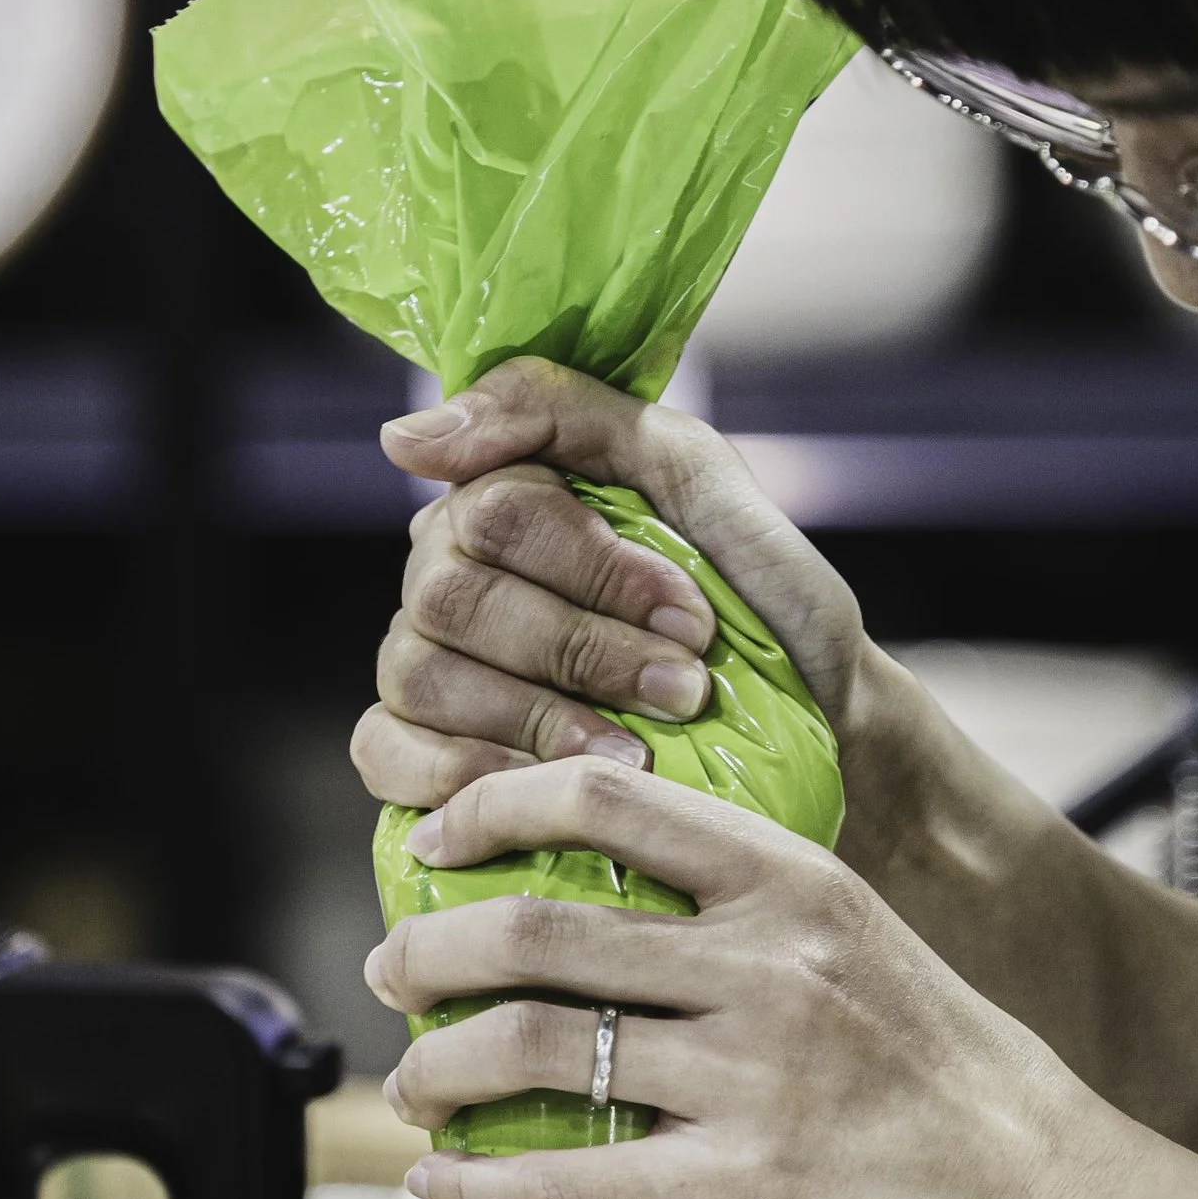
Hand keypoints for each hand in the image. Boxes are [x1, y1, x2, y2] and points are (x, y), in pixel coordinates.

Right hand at [351, 358, 869, 812]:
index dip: (597, 571)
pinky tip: (540, 786)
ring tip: (636, 754)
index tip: (693, 619)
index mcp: (506, 492)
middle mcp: (448, 570)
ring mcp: (426, 659)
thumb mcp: (696, 475)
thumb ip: (565, 412)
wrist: (815, 716)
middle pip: (453, 597)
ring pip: (423, 674)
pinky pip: (382, 751)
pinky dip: (455, 772)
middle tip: (681, 691)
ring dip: (538, 718)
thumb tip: (402, 439)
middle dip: (581, 651)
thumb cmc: (760, 594)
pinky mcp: (421, 751)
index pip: (495, 511)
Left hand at [364, 755, 1101, 1198]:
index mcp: (790, 884)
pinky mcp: (741, 1185)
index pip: (607, 803)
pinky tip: (441, 1186)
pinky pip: (571, 1180)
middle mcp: (765, 965)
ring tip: (410, 1086)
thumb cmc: (942, 1070)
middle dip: (432, 952)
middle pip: (540, 930)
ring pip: (534, 1049)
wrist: (1037, 1191)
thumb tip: (607, 905)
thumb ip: (747, 913)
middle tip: (394, 973)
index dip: (494, 807)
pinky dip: (480, 1187)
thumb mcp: (857, 941)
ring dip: (437, 1070)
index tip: (437, 840)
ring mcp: (751, 1075)